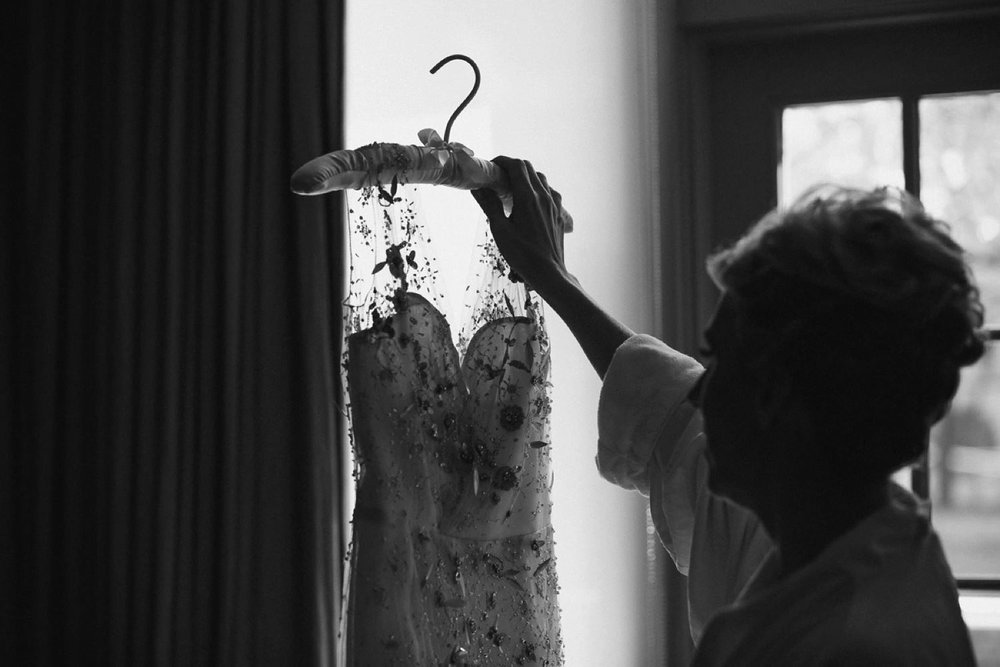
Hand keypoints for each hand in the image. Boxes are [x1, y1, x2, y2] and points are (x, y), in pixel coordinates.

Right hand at [471, 157, 568, 294]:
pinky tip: (530, 202)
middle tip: (498, 178)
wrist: (548, 272)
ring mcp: (554, 204)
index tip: (492, 167)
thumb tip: (477, 188)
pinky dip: (538, 189)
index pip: (516, 166)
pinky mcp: (559, 213)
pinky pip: (550, 192)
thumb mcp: (500, 230)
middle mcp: (543, 196)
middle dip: (512, 167)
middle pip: (528, 168)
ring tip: (513, 190)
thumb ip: (489, 205)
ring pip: (540, 178)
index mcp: (527, 197)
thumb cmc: (522, 255)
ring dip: (526, 177)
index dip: (502, 161)